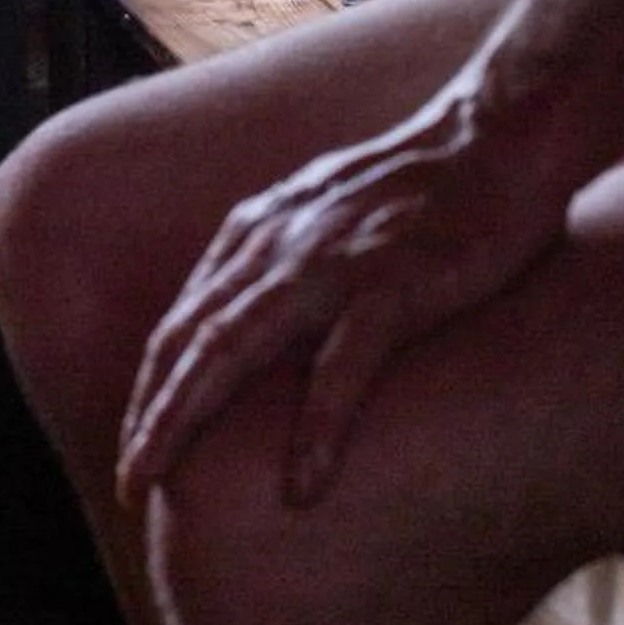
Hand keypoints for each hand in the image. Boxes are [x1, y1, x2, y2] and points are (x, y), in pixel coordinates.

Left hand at [115, 73, 576, 509]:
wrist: (497, 138)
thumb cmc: (425, 188)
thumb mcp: (329, 218)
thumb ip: (289, 261)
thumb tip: (263, 325)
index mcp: (258, 231)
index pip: (182, 322)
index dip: (152, 388)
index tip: (135, 448)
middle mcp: (275, 243)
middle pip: (188, 340)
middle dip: (148, 416)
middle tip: (125, 485)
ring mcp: (329, 262)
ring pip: (231, 347)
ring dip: (185, 418)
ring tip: (157, 484)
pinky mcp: (392, 282)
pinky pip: (343, 365)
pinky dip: (316, 428)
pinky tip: (303, 486)